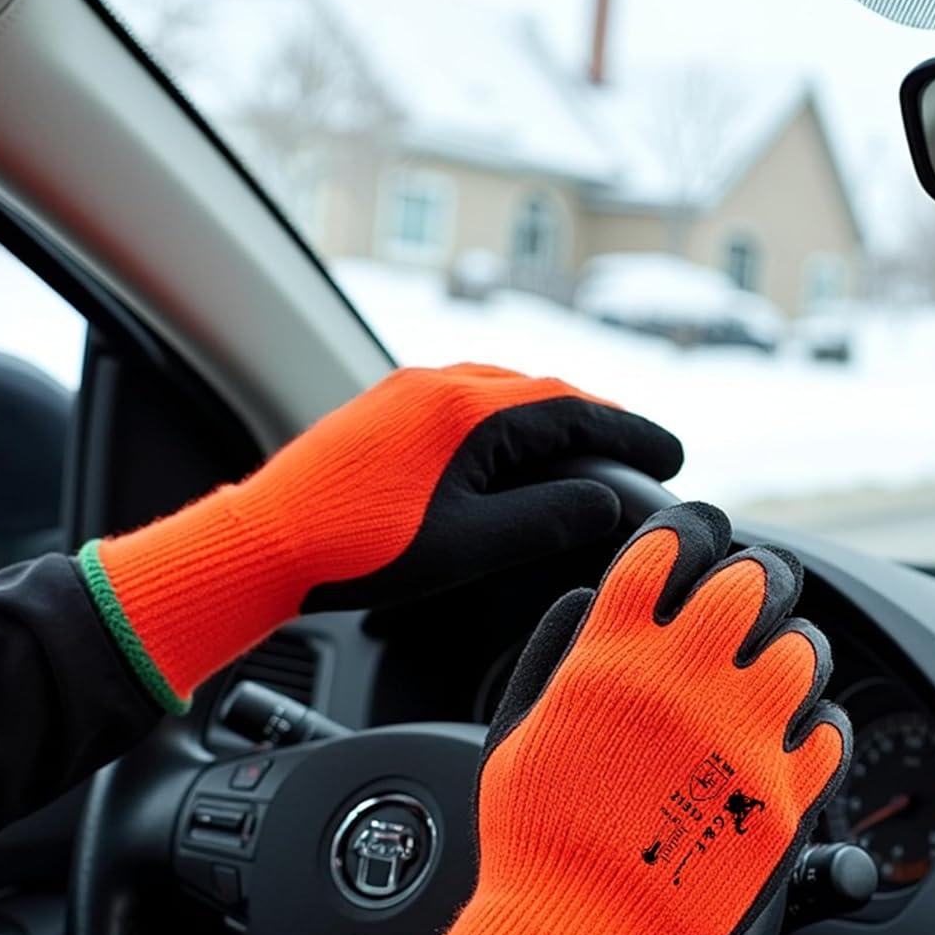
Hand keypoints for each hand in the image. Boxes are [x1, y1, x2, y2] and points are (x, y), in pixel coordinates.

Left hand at [79, 364, 680, 711]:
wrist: (262, 542)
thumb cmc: (361, 550)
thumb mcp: (469, 544)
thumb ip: (545, 517)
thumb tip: (606, 502)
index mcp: (468, 410)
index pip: (574, 409)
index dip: (630, 431)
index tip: (672, 452)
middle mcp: (439, 384)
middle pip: (541, 390)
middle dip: (597, 419)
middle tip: (640, 447)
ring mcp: (406, 391)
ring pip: (501, 389)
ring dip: (550, 413)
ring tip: (586, 443)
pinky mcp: (383, 408)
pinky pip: (464, 396)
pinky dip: (506, 416)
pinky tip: (509, 443)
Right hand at [371, 502, 850, 934]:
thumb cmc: (534, 842)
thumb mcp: (514, 728)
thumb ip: (553, 650)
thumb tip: (590, 594)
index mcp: (612, 657)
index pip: (672, 544)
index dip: (694, 529)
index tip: (702, 540)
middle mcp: (682, 683)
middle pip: (755, 580)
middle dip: (757, 578)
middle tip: (752, 597)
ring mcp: (739, 739)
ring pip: (806, 648)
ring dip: (792, 648)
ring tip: (775, 666)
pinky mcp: (780, 798)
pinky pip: (831, 729)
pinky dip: (817, 722)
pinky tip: (790, 730)